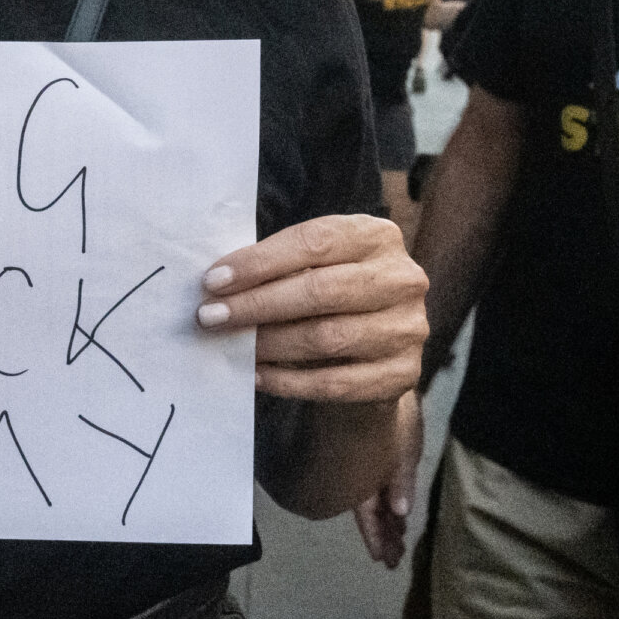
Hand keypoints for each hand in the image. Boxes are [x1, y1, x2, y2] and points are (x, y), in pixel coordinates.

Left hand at [197, 213, 428, 400]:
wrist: (376, 354)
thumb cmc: (332, 297)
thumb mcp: (316, 266)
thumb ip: (281, 267)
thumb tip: (218, 283)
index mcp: (377, 236)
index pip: (314, 241)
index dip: (260, 261)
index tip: (213, 281)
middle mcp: (402, 278)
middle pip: (321, 290)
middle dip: (257, 304)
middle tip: (211, 317)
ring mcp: (407, 328)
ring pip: (328, 338)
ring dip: (270, 343)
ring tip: (233, 345)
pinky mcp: (403, 373)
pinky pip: (336, 381)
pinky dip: (290, 381)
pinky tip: (258, 376)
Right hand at [356, 390, 425, 567]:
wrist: (379, 383)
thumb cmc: (391, 416)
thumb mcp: (404, 450)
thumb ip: (400, 481)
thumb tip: (401, 512)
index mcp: (364, 479)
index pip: (368, 519)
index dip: (376, 540)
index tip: (383, 561)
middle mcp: (360, 475)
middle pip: (370, 512)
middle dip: (384, 534)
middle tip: (394, 556)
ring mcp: (366, 464)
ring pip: (374, 499)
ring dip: (387, 519)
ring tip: (399, 537)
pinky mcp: (373, 452)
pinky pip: (376, 484)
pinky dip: (386, 500)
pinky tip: (395, 507)